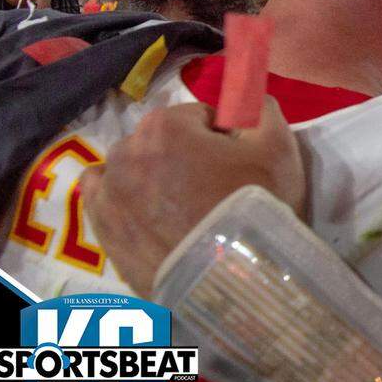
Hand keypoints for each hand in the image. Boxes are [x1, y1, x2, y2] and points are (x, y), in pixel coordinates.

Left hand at [79, 98, 305, 296]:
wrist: (233, 280)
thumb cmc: (256, 207)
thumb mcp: (279, 147)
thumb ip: (261, 110)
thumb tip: (248, 101)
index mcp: (166, 125)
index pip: (199, 117)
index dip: (222, 139)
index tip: (236, 166)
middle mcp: (126, 150)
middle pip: (161, 141)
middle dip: (184, 156)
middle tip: (214, 191)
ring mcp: (108, 192)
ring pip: (130, 168)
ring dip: (151, 177)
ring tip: (182, 211)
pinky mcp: (101, 228)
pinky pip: (102, 197)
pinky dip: (121, 198)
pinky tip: (146, 216)